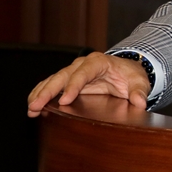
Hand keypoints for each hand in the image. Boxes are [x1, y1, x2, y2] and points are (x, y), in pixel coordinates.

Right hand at [27, 52, 150, 117]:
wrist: (126, 72)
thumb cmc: (131, 76)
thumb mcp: (138, 82)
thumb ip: (139, 91)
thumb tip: (140, 102)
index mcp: (98, 62)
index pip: (83, 73)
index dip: (73, 86)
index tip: (64, 101)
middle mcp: (82, 65)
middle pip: (62, 76)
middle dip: (48, 91)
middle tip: (36, 105)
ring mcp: (73, 72)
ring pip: (53, 80)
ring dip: (40, 94)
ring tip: (31, 108)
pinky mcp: (68, 82)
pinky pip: (51, 86)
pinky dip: (41, 95)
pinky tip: (32, 107)